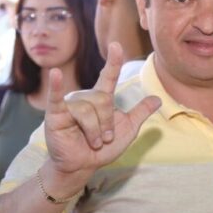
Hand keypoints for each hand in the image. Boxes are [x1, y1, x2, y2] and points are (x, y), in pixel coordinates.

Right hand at [44, 42, 160, 183]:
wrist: (83, 166)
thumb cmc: (104, 148)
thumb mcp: (127, 130)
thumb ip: (140, 113)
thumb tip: (158, 98)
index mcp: (101, 98)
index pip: (108, 76)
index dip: (113, 61)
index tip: (116, 45)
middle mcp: (85, 97)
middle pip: (102, 100)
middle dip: (107, 124)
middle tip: (105, 139)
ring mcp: (69, 105)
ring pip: (87, 110)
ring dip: (94, 131)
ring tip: (93, 142)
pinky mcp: (55, 115)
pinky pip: (56, 98)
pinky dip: (56, 86)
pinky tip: (55, 73)